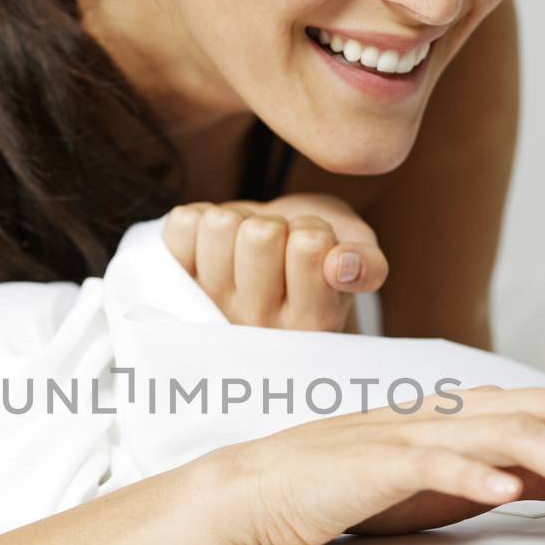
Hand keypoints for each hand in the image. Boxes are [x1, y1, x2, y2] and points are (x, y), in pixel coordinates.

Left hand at [162, 193, 388, 330]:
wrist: (272, 265)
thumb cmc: (320, 259)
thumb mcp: (359, 259)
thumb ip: (368, 265)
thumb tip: (342, 265)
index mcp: (311, 324)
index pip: (309, 247)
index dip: (313, 230)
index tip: (313, 248)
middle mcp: (256, 327)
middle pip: (260, 234)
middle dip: (275, 223)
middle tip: (279, 246)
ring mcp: (210, 306)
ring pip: (220, 226)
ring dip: (238, 220)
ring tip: (248, 246)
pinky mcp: (176, 283)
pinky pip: (183, 224)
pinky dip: (201, 218)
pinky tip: (217, 244)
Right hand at [208, 382, 544, 544]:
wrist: (254, 492)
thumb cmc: (342, 491)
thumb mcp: (439, 485)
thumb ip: (500, 474)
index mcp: (463, 414)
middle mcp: (445, 412)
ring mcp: (409, 432)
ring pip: (510, 431)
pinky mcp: (373, 462)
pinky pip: (434, 460)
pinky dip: (476, 472)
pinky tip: (508, 490)